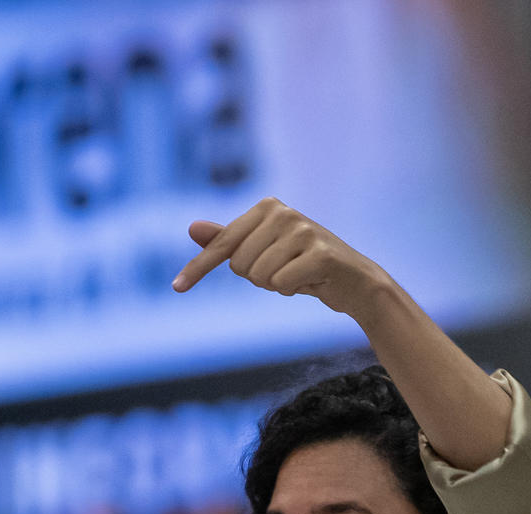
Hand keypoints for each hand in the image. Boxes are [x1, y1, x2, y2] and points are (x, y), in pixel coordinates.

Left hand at [172, 197, 390, 317]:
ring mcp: (303, 229)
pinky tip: (310, 281)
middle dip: (258, 278)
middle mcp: (283, 211)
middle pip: (240, 265)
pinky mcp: (320, 252)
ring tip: (298, 274)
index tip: (177, 287)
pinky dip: (292, 290)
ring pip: (259, 277)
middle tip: (283, 270)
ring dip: (276, 285)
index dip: (198, 269)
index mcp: (266, 206)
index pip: (222, 244)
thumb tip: (191, 227)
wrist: (354, 280)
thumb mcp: (261, 250)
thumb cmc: (302, 264)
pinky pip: (281, 284)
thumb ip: (227, 239)